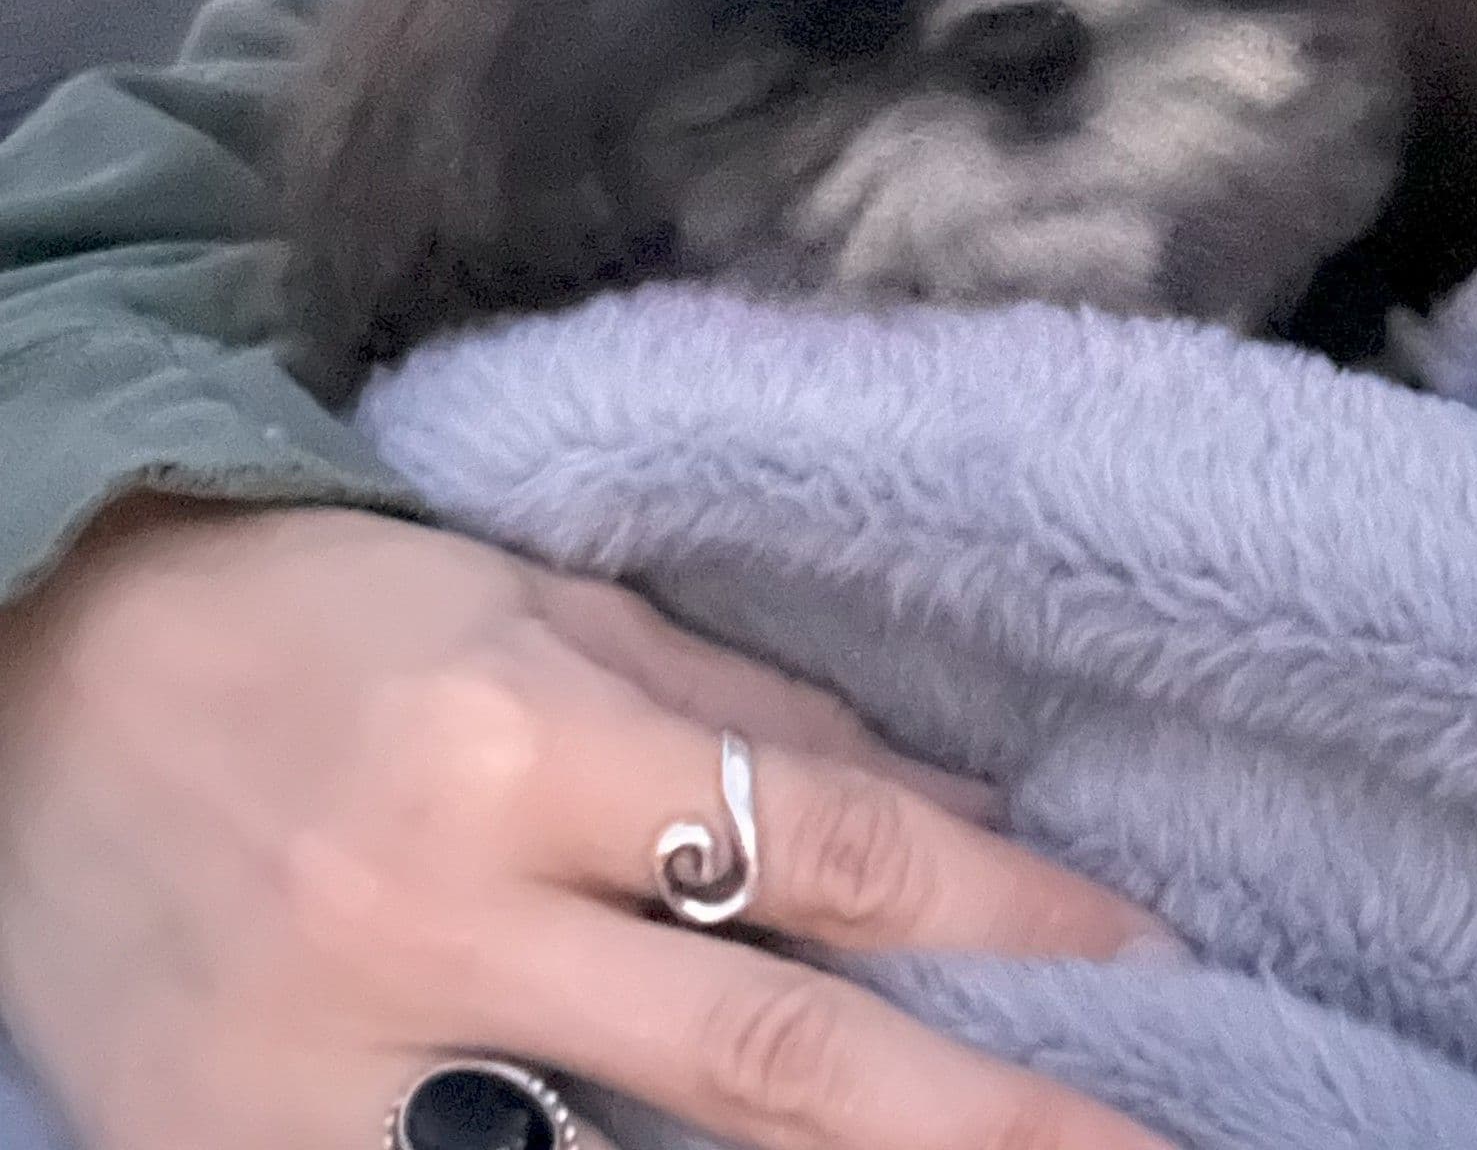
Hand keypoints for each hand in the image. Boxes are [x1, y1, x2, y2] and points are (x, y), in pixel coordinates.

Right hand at [0, 500, 1171, 1149]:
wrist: (37, 665)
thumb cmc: (313, 611)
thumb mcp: (532, 603)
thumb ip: (730, 704)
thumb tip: (929, 804)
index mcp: (523, 739)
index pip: (820, 842)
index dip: (999, 905)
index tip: (1135, 946)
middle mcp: (441, 913)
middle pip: (763, 1055)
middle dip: (977, 1116)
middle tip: (1143, 1145)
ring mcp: (338, 1068)